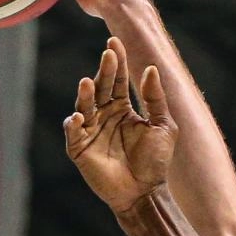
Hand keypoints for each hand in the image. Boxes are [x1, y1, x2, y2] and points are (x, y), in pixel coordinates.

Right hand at [63, 36, 176, 213]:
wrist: (145, 192)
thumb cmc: (155, 161)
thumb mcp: (162, 126)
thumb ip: (155, 98)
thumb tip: (150, 68)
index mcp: (123, 108)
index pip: (118, 80)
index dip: (116, 62)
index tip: (115, 42)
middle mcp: (104, 115)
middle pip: (101, 87)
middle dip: (104, 71)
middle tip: (108, 54)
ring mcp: (90, 131)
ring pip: (85, 105)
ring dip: (86, 94)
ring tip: (88, 81)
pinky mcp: (80, 149)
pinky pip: (73, 133)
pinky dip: (74, 124)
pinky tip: (79, 116)